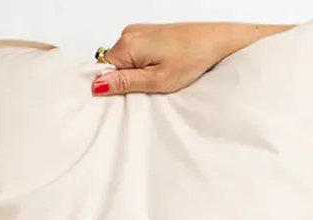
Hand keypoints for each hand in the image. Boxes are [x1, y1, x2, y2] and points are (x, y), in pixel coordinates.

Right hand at [92, 23, 287, 95]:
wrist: (216, 41)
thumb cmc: (192, 59)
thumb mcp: (157, 81)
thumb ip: (125, 83)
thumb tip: (97, 86)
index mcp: (128, 44)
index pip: (102, 70)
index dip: (112, 87)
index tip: (128, 95)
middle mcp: (129, 33)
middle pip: (112, 65)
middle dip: (125, 80)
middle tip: (148, 88)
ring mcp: (138, 31)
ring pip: (124, 60)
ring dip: (136, 72)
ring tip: (159, 76)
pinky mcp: (148, 33)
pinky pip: (135, 53)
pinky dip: (144, 64)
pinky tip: (161, 68)